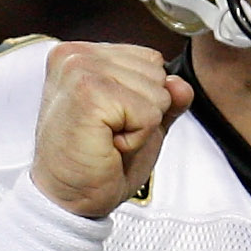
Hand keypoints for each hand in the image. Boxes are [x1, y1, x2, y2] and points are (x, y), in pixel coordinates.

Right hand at [31, 41, 193, 217]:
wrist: (69, 196)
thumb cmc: (97, 161)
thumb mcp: (142, 123)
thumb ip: (165, 99)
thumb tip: (181, 85)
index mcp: (82, 54)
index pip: (151, 59)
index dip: (144, 99)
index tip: (110, 120)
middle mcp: (76, 55)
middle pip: (158, 73)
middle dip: (144, 112)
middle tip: (107, 133)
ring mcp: (79, 70)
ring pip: (157, 92)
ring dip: (140, 127)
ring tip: (105, 138)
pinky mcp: (88, 92)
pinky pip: (149, 114)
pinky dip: (136, 138)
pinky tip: (106, 145)